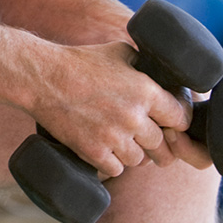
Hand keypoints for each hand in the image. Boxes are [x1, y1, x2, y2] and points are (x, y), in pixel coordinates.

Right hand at [31, 41, 190, 178]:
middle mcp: (134, 117)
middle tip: (139, 134)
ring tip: (117, 139)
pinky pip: (115, 170)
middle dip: (153, 141)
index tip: (166, 122)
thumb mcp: (119, 52)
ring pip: (139, 161)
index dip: (175, 122)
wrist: (41, 77)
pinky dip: (110, 162)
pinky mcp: (93, 152)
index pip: (181, 120)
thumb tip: (163, 77)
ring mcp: (113, 137)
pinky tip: (101, 147)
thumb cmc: (79, 61)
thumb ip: (144, 66)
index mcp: (145, 91)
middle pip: (161, 145)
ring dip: (130, 152)